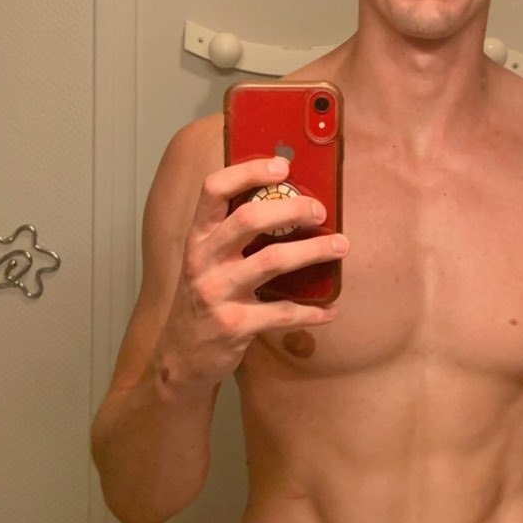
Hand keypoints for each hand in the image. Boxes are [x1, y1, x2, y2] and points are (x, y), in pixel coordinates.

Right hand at [156, 156, 347, 386]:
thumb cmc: (205, 298)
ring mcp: (217, 292)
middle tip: (320, 211)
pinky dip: (313, 311)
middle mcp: (203, 259)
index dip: (248, 171)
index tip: (282, 166)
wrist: (182, 356)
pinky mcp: (234, 325)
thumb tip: (288, 200)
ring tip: (341, 246)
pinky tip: (331, 310)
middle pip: (249, 218)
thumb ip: (234, 233)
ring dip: (314, 251)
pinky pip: (283, 313)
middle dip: (292, 208)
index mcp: (198, 236)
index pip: (213, 189)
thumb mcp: (208, 260)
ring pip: (272, 260)